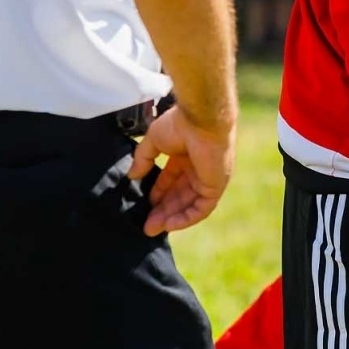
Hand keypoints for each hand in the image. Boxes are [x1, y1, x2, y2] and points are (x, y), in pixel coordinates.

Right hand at [128, 103, 236, 235]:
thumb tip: (132, 176)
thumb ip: (143, 158)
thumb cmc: (179, 123)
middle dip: (162, 210)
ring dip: (172, 217)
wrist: (201, 120)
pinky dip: (186, 218)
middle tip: (146, 224)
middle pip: (179, 195)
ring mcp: (208, 177)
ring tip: (152, 228)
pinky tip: (169, 225)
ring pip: (189, 204)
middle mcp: (199, 167)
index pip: (171, 179)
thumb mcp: (153, 140)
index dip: (158, 193)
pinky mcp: (216, 185)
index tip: (143, 204)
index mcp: (186, 154)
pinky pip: (202, 208)